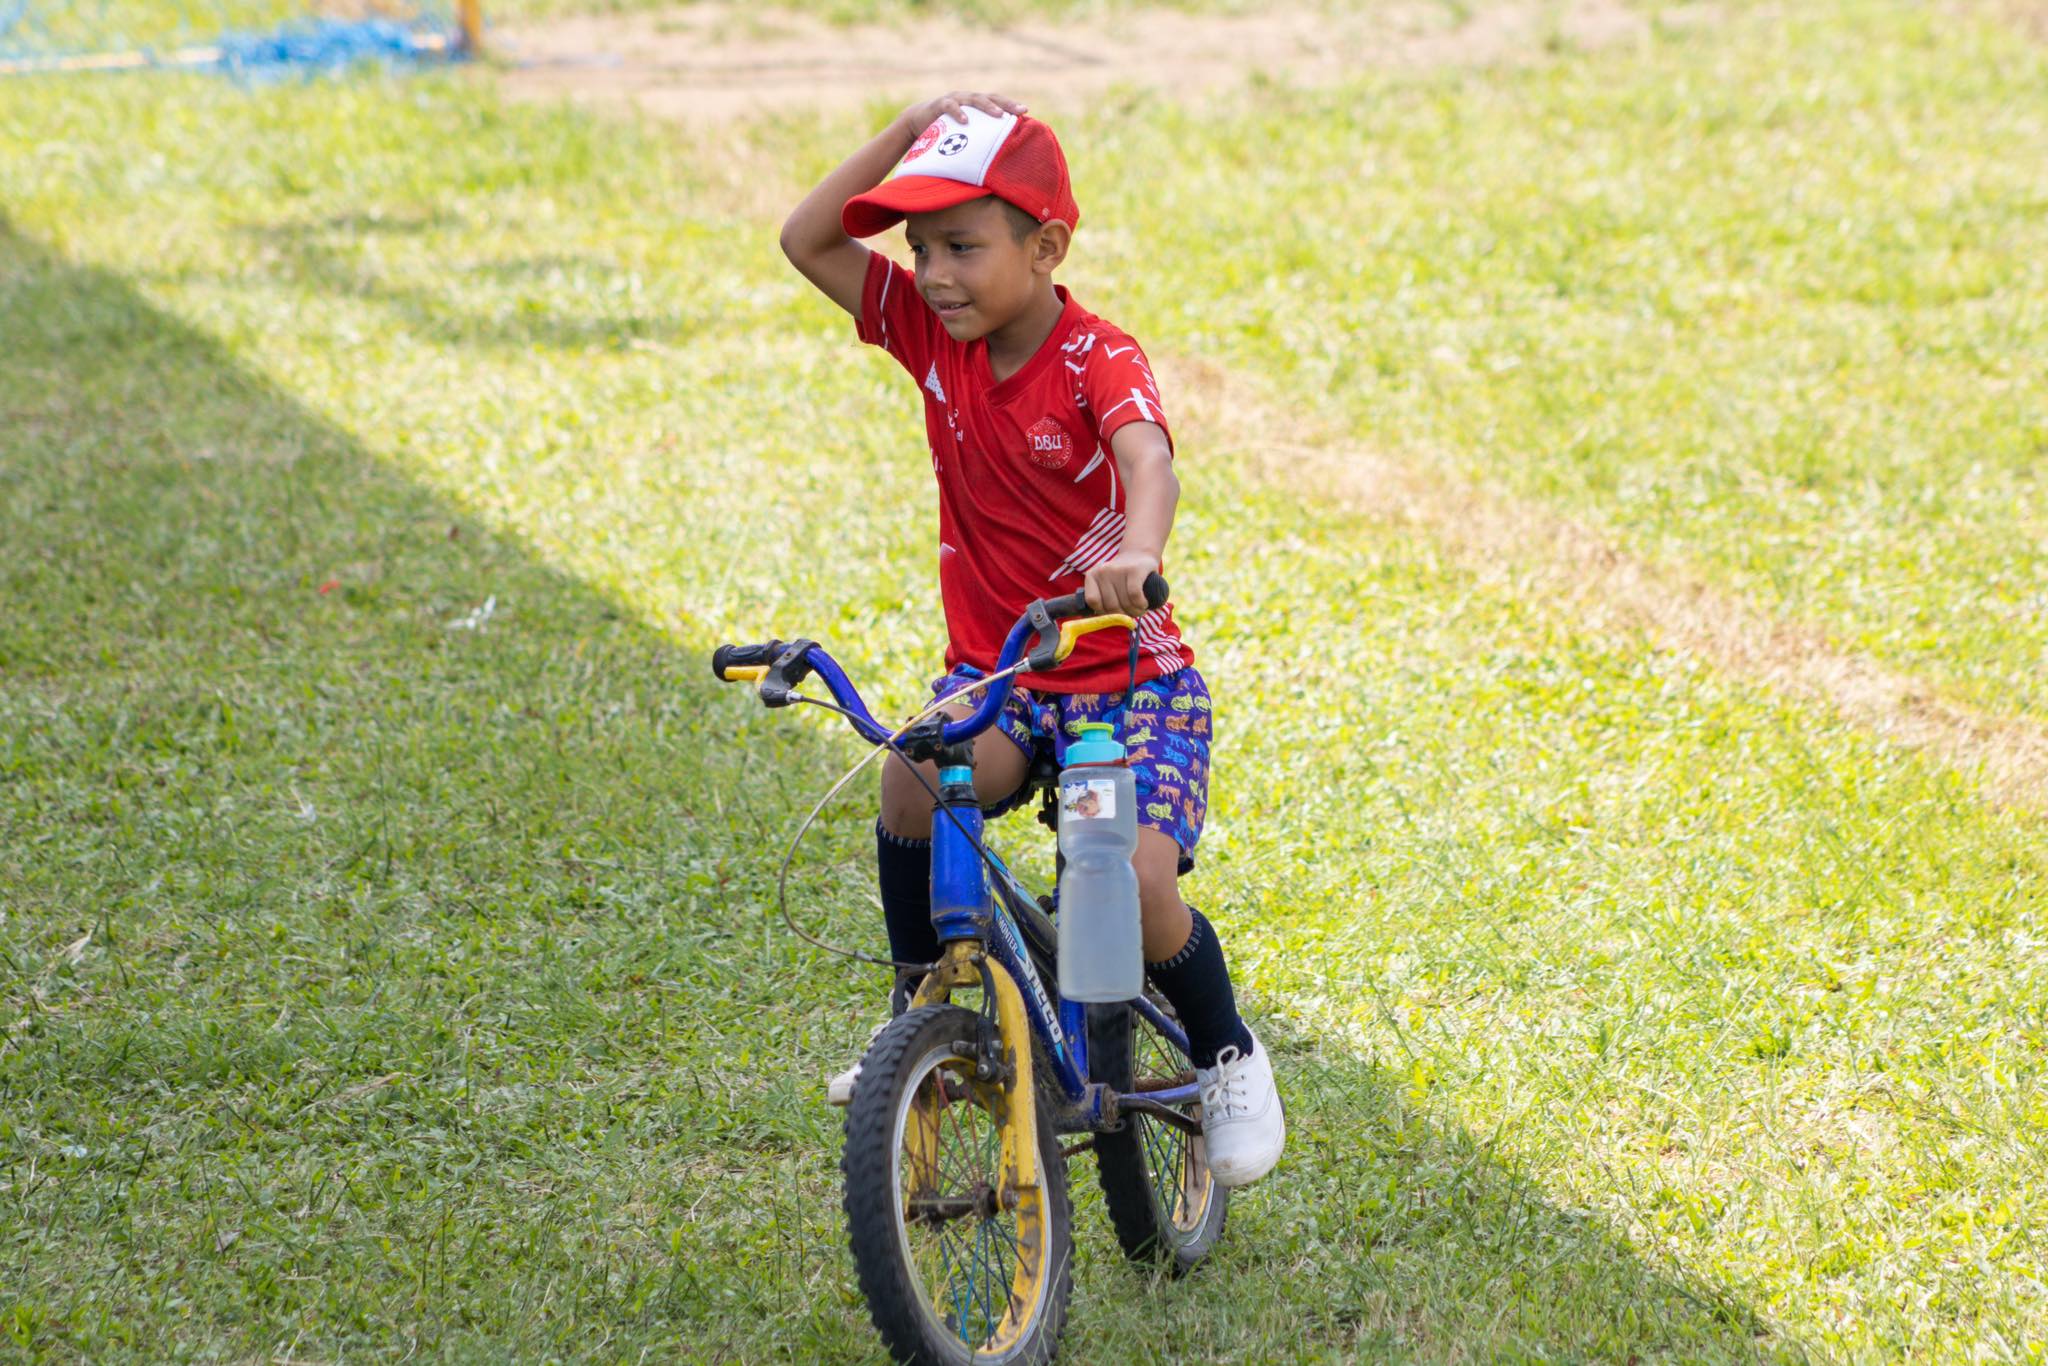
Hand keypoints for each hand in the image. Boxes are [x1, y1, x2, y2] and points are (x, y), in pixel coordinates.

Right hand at [898, 92, 1028, 138]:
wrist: (917, 120)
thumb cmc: (946, 128)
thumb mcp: (965, 131)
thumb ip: (979, 135)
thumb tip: (998, 154)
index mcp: (977, 104)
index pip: (998, 102)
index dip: (1011, 105)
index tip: (1026, 111)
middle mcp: (969, 98)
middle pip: (991, 97)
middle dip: (1006, 104)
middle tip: (1020, 111)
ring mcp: (955, 99)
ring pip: (974, 100)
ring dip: (987, 107)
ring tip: (998, 115)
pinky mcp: (940, 104)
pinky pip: (950, 107)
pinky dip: (959, 113)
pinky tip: (966, 121)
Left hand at [1083, 551, 1159, 617]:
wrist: (1139, 554)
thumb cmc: (1121, 577)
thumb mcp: (1107, 585)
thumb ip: (1102, 600)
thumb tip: (1103, 622)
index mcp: (1092, 576)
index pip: (1092, 601)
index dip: (1103, 612)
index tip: (1113, 613)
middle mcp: (1103, 571)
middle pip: (1110, 605)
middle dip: (1123, 615)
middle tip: (1131, 614)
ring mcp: (1118, 570)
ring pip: (1124, 603)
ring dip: (1135, 612)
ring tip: (1139, 609)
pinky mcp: (1135, 570)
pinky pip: (1135, 595)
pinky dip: (1140, 604)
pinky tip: (1144, 604)